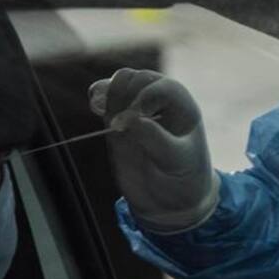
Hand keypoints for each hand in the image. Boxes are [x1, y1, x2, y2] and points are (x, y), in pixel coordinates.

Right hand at [88, 69, 217, 232]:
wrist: (171, 199)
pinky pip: (105, 94)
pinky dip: (98, 95)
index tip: (130, 124)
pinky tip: (96, 107)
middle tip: (119, 127)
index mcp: (181, 105)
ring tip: (105, 116)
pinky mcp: (118, 116)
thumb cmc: (183, 177)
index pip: (160, 88)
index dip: (143, 100)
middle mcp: (160, 100)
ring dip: (109, 94)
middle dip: (124, 98)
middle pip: (136, 79)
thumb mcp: (175, 161)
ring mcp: (138, 106)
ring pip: (119, 82)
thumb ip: (154, 138)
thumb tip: (128, 118)